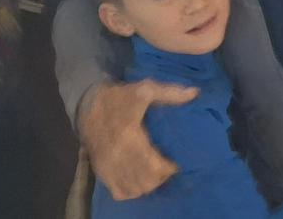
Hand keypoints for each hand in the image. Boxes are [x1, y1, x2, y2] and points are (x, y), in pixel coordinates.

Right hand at [80, 80, 199, 199]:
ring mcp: (109, 167)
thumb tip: (195, 93)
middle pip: (147, 182)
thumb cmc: (119, 98)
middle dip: (162, 177)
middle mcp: (118, 156)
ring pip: (135, 189)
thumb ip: (170, 93)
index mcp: (130, 137)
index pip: (155, 166)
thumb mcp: (145, 89)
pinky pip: (120, 192)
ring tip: (156, 172)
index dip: (170, 168)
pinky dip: (133, 190)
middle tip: (168, 166)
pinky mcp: (102, 172)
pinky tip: (140, 179)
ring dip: (149, 184)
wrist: (87, 105)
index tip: (177, 160)